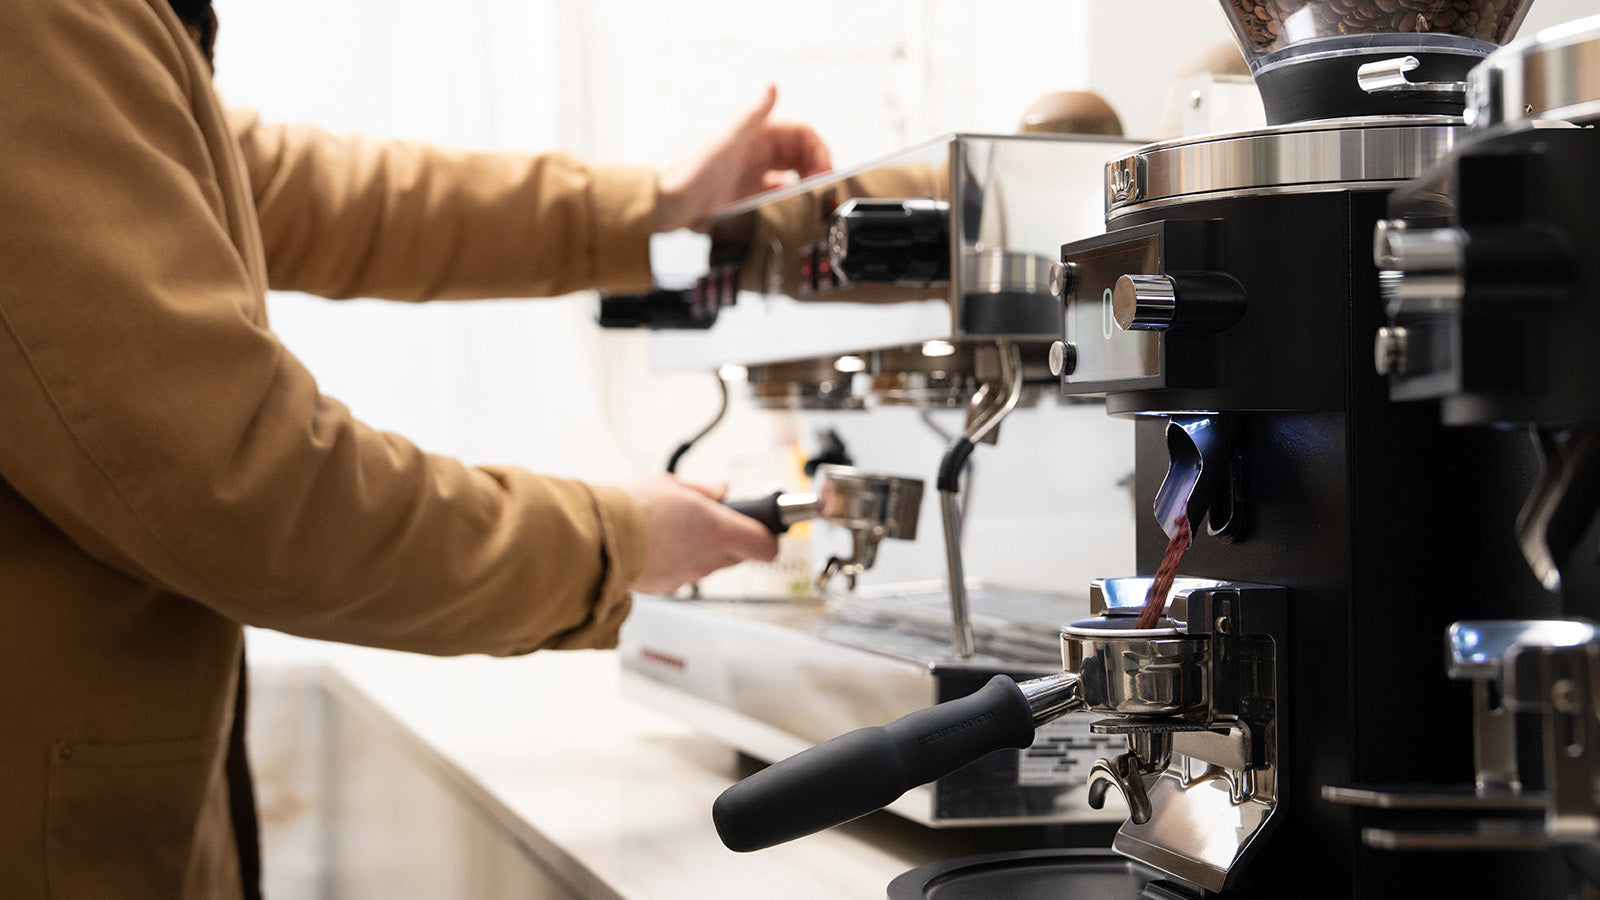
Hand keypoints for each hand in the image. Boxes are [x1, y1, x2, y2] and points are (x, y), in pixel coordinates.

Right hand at [621, 473, 779, 593]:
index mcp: (719, 532)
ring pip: (706, 565)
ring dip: (698, 550)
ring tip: (673, 528)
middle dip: (728, 540)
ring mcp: (686, 577)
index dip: (767, 537)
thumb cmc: (632, 507)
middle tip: (708, 520)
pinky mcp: (664, 588)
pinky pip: (680, 574)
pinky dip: (674, 562)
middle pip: (735, 556)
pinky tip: (655, 545)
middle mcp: (707, 560)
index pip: (764, 546)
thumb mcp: (671, 484)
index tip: (763, 528)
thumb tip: (720, 489)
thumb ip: (703, 490)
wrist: (595, 538)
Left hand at [653, 85, 831, 232]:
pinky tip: (790, 208)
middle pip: (801, 154)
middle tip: (822, 187)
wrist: (669, 204)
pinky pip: (778, 195)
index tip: (825, 168)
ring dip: (806, 183)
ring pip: (793, 174)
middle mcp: (757, 151)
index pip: (801, 133)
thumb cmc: (692, 172)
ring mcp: (753, 174)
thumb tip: (772, 85)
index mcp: (756, 133)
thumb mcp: (728, 140)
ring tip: (811, 198)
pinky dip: (790, 199)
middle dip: (817, 167)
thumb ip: (753, 113)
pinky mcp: (748, 195)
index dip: (818, 148)